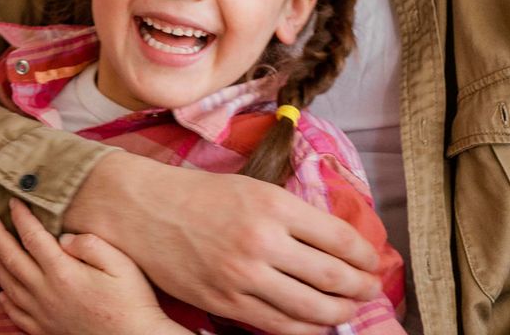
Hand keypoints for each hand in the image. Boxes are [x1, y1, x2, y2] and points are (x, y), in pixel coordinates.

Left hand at [0, 201, 185, 334]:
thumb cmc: (132, 302)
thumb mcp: (120, 264)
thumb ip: (89, 244)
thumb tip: (63, 239)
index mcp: (62, 272)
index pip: (32, 237)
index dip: (20, 217)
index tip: (13, 202)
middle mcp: (46, 293)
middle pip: (11, 258)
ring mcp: (43, 314)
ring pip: (9, 285)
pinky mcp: (46, 331)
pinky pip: (16, 314)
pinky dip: (4, 301)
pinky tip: (1, 293)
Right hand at [64, 153, 380, 334]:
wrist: (138, 209)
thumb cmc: (196, 194)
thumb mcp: (250, 188)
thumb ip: (291, 214)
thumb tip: (335, 244)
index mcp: (272, 204)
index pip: (341, 238)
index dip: (366, 255)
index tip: (371, 260)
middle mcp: (262, 240)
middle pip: (334, 277)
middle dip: (361, 288)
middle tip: (369, 288)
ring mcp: (243, 275)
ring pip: (313, 308)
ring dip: (341, 313)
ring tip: (347, 309)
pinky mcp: (225, 300)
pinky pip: (279, 325)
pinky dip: (306, 329)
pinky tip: (315, 323)